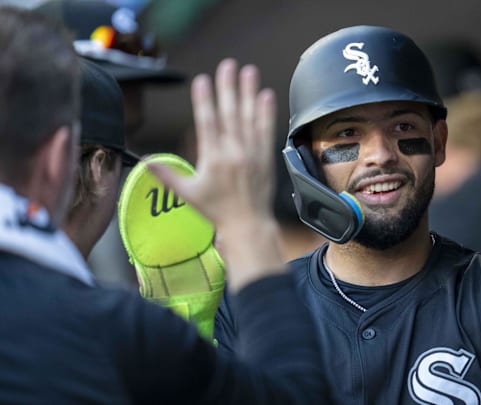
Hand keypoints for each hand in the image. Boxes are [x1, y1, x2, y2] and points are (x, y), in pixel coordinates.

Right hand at [149, 59, 284, 290]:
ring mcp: (252, 154)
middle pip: (229, 114)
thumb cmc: (217, 210)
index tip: (202, 81)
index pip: (207, 124)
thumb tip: (144, 161)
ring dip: (248, 93)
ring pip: (249, 118)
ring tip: (249, 72)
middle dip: (227, 88)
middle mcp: (233, 154)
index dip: (204, 101)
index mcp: (213, 160)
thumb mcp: (188, 194)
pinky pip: (266, 131)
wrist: (248, 224)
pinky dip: (266, 113)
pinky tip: (267, 95)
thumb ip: (166, 175)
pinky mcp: (266, 157)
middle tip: (227, 65)